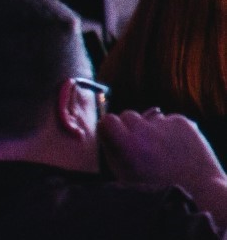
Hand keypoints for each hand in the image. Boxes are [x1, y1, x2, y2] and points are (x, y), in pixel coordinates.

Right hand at [101, 109, 226, 187]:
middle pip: (128, 115)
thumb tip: (104, 130)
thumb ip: (111, 151)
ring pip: (149, 117)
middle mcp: (144, 130)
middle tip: (140, 144)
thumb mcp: (125, 175)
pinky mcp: (182, 121)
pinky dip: (169, 130)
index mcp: (127, 145)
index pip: (108, 120)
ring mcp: (164, 124)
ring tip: (161, 149)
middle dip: (131, 127)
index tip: (115, 135)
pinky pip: (168, 120)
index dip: (110, 128)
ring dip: (151, 128)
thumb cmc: (158, 186)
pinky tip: (176, 147)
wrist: (199, 188)